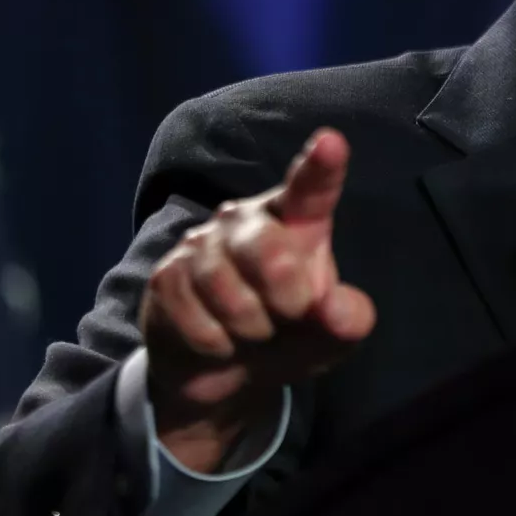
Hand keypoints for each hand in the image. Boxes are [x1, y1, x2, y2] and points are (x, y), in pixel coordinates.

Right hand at [138, 127, 375, 471]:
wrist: (223, 372)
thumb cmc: (289, 334)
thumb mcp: (331, 334)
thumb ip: (348, 319)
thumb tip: (332, 308)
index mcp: (296, 218)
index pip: (310, 188)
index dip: (321, 167)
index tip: (330, 143)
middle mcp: (246, 218)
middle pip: (270, 251)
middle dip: (287, 299)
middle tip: (289, 314)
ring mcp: (201, 243)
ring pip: (228, 290)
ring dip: (250, 327)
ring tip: (254, 330)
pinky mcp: (166, 275)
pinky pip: (195, 316)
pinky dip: (216, 343)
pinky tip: (220, 341)